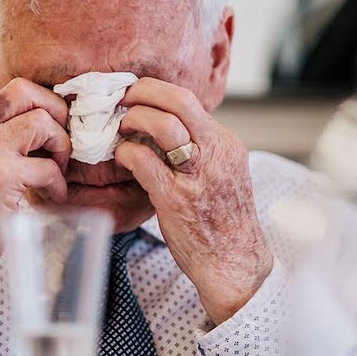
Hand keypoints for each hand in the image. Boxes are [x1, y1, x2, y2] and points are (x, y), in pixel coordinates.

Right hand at [0, 77, 70, 312]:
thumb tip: (39, 130)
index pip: (10, 92)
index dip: (39, 104)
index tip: (51, 127)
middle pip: (24, 91)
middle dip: (54, 110)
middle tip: (60, 140)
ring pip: (41, 121)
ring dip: (60, 145)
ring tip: (57, 169)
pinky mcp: (3, 176)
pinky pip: (48, 167)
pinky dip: (58, 183)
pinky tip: (52, 196)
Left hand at [115, 77, 272, 324]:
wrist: (235, 265)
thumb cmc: (223, 223)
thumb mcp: (221, 175)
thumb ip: (199, 151)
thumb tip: (162, 131)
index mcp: (226, 145)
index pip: (190, 101)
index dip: (158, 90)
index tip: (138, 92)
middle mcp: (215, 154)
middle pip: (180, 101)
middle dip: (144, 91)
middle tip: (123, 96)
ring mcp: (197, 175)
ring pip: (164, 125)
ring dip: (134, 119)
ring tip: (121, 127)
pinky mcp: (176, 198)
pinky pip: (144, 161)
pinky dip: (127, 152)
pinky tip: (121, 157)